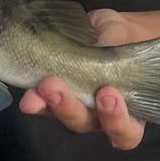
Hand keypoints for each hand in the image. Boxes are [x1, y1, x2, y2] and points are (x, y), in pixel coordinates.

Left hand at [19, 8, 146, 149]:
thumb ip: (115, 46)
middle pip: (89, 124)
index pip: (128, 131)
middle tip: (60, 89)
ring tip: (44, 87)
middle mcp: (102, 116)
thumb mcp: (122, 38)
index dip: (118, 120)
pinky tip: (29, 94)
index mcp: (130, 110)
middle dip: (73, 108)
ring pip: (65, 117)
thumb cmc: (123, 39)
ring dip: (52, 105)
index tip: (109, 95)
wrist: (102, 29)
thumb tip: (100, 45)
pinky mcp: (55, 98)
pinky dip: (36, 100)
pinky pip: (45, 105)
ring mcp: (78, 108)